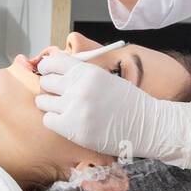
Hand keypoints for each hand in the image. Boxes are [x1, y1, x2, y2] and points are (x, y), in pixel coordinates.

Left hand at [35, 52, 190, 167]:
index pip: (53, 62)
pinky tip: (67, 122)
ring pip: (43, 101)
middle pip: (45, 82)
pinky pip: (48, 120)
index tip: (49, 74)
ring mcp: (75, 108)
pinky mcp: (73, 128)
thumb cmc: (128, 103)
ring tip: (64, 110)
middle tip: (60, 95)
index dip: (48, 68)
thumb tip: (55, 72)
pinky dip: (55, 121)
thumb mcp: (105, 79)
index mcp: (88, 72)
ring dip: (51, 105)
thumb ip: (82, 75)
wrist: (147, 126)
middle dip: (50, 88)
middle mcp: (80, 87)